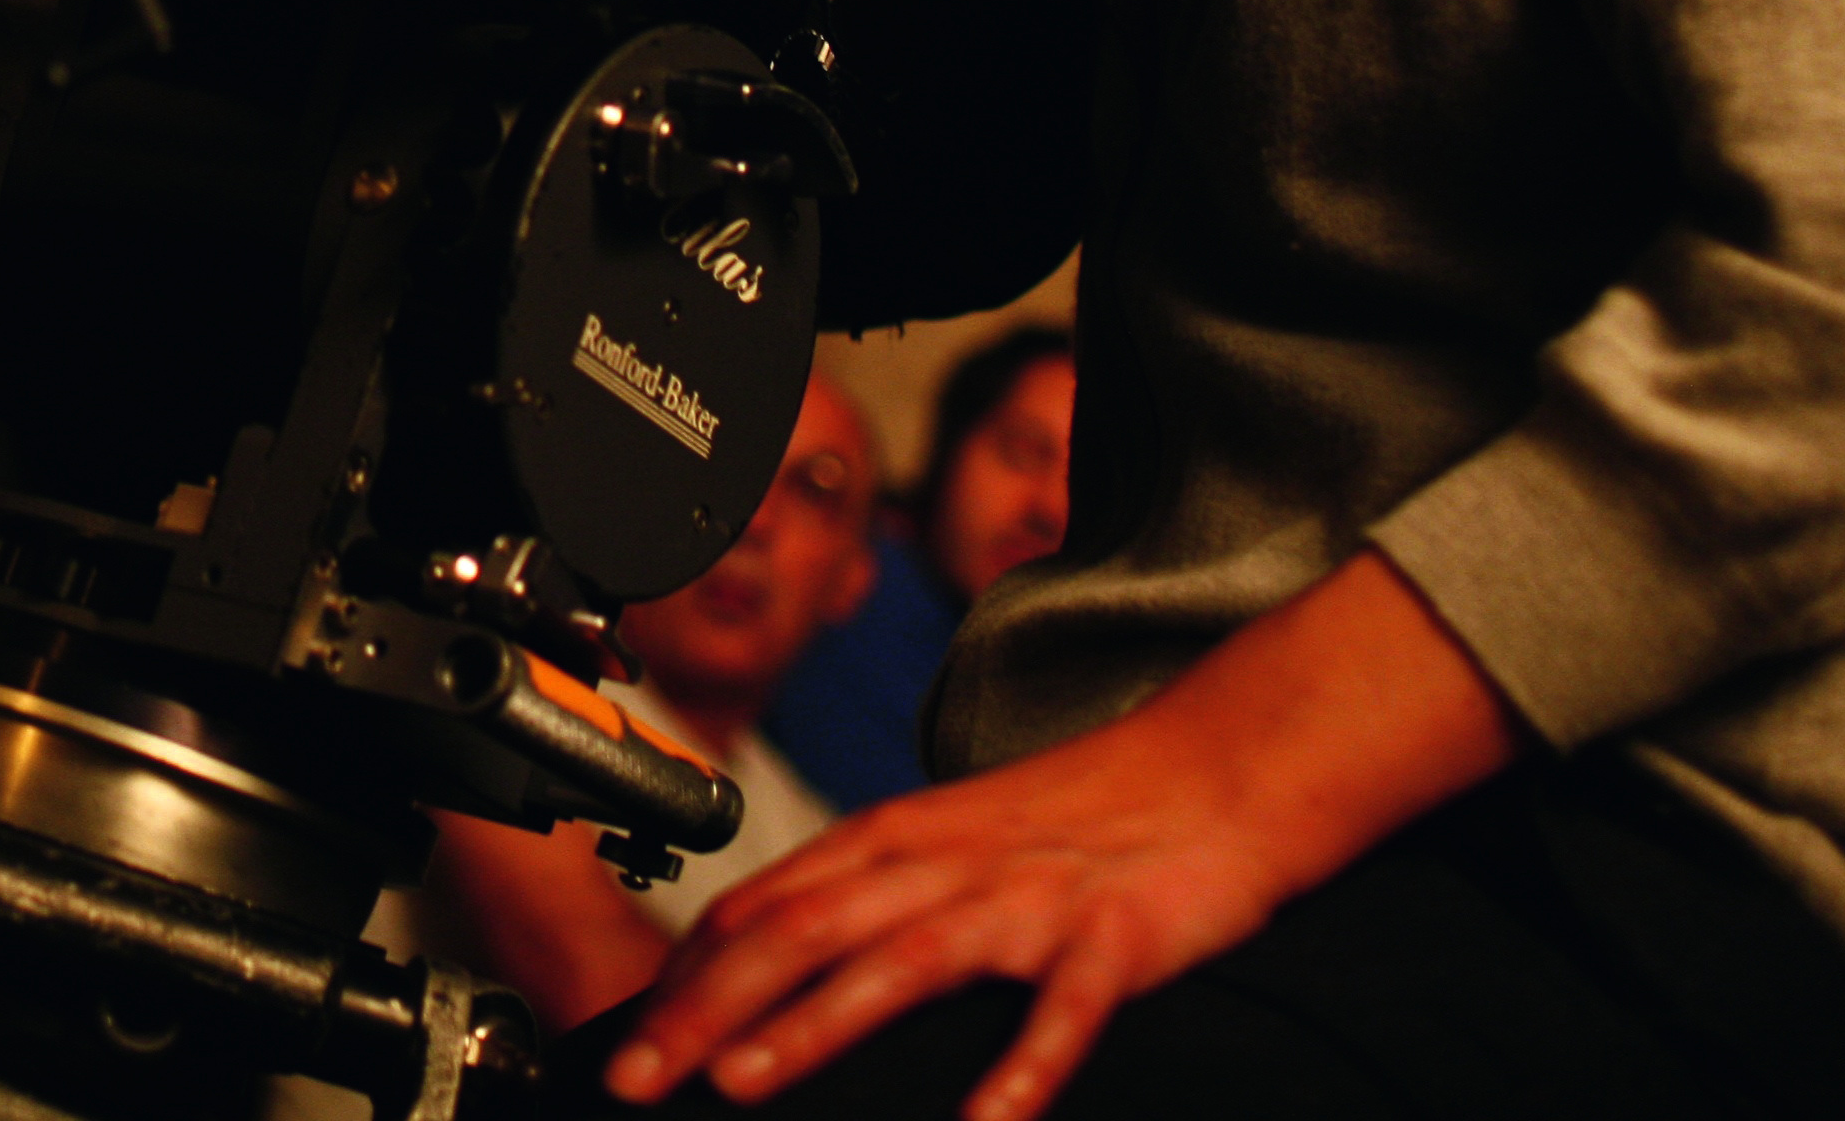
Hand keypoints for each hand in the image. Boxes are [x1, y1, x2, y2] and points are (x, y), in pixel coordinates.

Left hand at [600, 553, 1521, 1118]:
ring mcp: (1027, 898)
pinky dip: (1019, 1067)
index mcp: (895, 839)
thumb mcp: (950, 842)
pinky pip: (1062, 1010)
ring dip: (815, 1022)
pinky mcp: (1114, 936)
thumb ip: (864, 896)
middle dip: (707, 1008)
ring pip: (900, 960)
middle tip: (635, 1076)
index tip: (624, 1035)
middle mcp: (944, 861)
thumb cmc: (1080, 817)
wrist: (1220, 764)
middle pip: (802, 932)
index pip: (764, 906)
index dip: (687, 974)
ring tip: (746, 1080)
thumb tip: (769, 958)